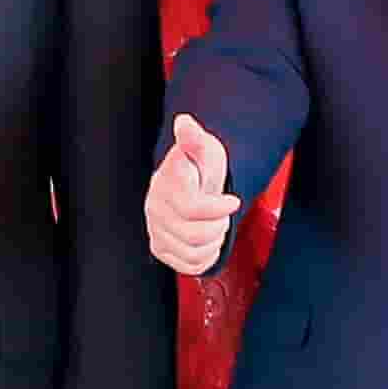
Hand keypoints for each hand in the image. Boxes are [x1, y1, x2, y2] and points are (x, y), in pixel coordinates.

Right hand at [142, 113, 241, 276]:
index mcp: (165, 184)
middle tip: (222, 214)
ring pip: (193, 252)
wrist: (193, 186)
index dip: (218, 209)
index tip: (232, 201)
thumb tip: (185, 123)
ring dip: (212, 241)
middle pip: (194, 235)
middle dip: (217, 226)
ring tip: (214, 226)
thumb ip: (194, 138)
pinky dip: (205, 256)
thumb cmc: (201, 169)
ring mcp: (156, 230)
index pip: (191, 208)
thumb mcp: (205, 149)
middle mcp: (155, 209)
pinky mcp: (160, 248)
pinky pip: (188, 265)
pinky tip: (207, 240)